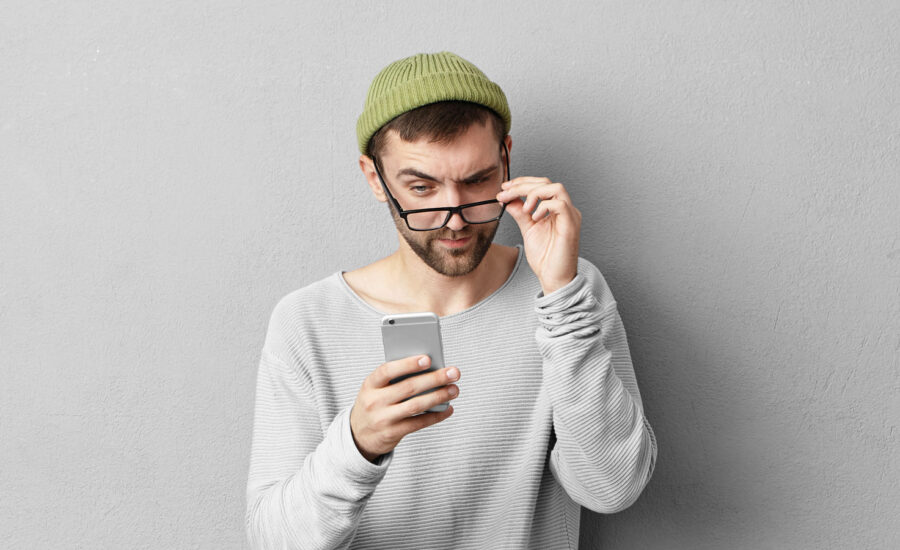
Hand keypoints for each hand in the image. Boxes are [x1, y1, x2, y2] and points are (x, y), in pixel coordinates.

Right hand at [349, 355, 459, 462]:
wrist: (358, 435)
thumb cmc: (375, 403)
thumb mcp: (376, 389)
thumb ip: (395, 379)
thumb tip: (429, 368)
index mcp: (370, 384)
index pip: (388, 370)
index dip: (408, 364)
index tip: (428, 359)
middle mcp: (375, 401)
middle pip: (408, 387)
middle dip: (434, 379)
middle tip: (454, 373)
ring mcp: (383, 418)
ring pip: (416, 405)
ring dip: (438, 396)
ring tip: (454, 389)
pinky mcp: (392, 433)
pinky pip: (418, 423)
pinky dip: (436, 416)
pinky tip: (448, 409)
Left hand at [497, 177, 581, 294]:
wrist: (553, 278)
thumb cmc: (545, 257)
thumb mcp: (528, 229)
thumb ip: (520, 213)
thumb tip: (508, 199)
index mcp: (556, 209)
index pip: (541, 185)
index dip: (522, 183)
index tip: (504, 188)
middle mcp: (565, 209)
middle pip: (547, 182)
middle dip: (523, 185)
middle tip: (506, 193)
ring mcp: (570, 216)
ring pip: (556, 188)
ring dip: (534, 193)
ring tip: (523, 207)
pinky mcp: (571, 225)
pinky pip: (560, 205)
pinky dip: (543, 207)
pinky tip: (534, 217)